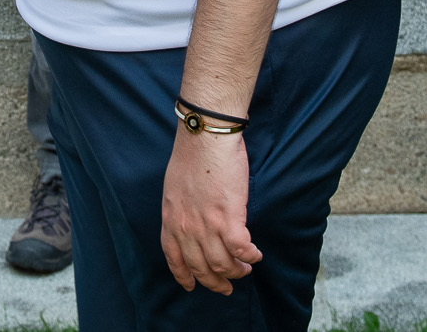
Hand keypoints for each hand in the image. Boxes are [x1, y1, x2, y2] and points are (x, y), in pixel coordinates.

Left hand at [161, 129, 261, 293]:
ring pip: (223, 264)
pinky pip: (241, 250)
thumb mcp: (174, 188)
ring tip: (246, 269)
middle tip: (228, 287)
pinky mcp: (229, 218)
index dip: (184, 276)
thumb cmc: (192, 154)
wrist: (205, 137)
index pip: (174, 259)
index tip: (192, 285)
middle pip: (201, 268)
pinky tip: (255, 255)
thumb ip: (180, 209)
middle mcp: (186, 228)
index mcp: (171, 220)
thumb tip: (191, 219)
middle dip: (216, 282)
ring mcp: (207, 225)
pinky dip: (249, 256)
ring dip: (236, 271)